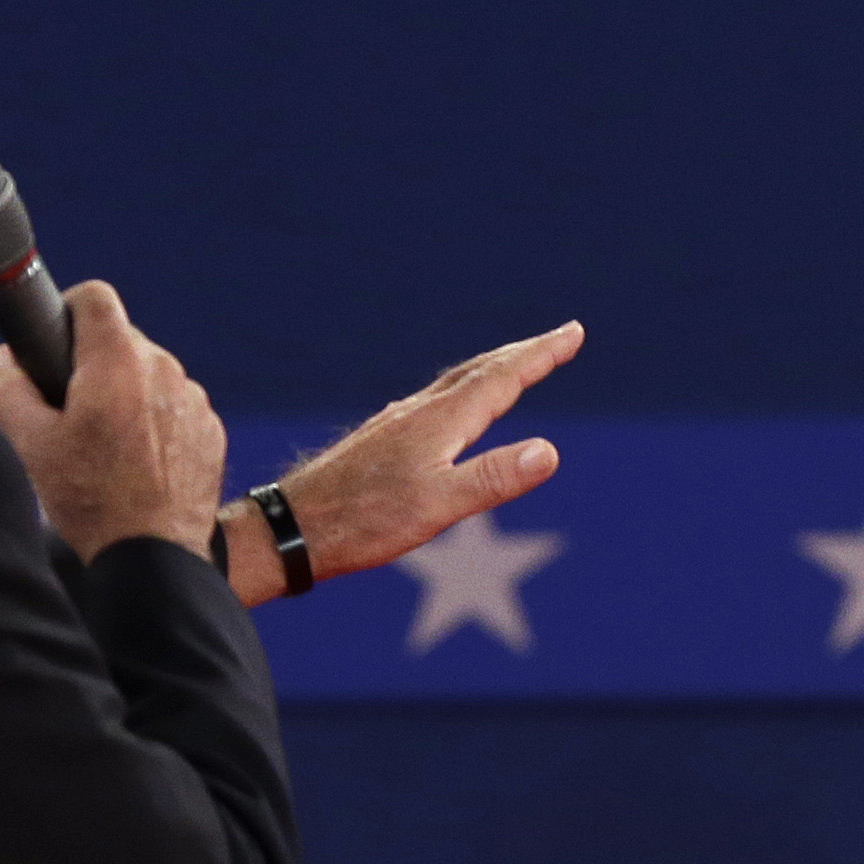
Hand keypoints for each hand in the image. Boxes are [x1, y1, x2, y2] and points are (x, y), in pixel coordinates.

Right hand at [0, 281, 227, 560]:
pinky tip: (138, 461)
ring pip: (151, 373)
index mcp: (117, 363)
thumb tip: (9, 358)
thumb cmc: (90, 500)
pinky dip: (156, 420)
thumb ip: (11, 388)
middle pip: (122, 339)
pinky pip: (176, 405)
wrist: (154, 554)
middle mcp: (163, 369)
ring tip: (106, 443)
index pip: (96, 297)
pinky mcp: (211, 428)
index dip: (70, 309)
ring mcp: (193, 399)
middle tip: (72, 408)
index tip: (56, 339)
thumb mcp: (30, 445)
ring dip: (128, 393)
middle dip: (94, 362)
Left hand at [223, 320, 584, 607]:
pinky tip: (447, 411)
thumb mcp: (437, 506)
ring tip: (512, 367)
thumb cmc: (363, 522)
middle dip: (522, 354)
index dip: (540, 355)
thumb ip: (492, 478)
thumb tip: (549, 451)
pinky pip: (432, 404)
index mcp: (439, 422)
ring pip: (453, 386)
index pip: (501, 378)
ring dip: (490, 371)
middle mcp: (418, 412)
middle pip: (478, 372)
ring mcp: (395, 424)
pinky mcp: (379, 442)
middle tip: (558, 339)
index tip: (572, 333)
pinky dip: (459, 394)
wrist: (291, 529)